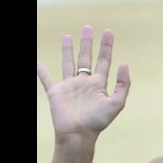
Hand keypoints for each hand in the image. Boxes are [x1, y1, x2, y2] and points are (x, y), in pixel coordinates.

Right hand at [37, 25, 130, 142]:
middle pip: (86, 58)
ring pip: (68, 63)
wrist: (78, 134)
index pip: (104, 60)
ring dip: (68, 50)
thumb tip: (124, 64)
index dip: (106, 46)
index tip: (109, 32)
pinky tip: (37, 61)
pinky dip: (41, 70)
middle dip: (87, 43)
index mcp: (99, 84)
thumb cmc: (98, 121)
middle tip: (88, 27)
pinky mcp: (56, 92)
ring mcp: (69, 86)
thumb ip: (123, 84)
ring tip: (67, 36)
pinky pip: (46, 78)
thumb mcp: (117, 103)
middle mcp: (84, 82)